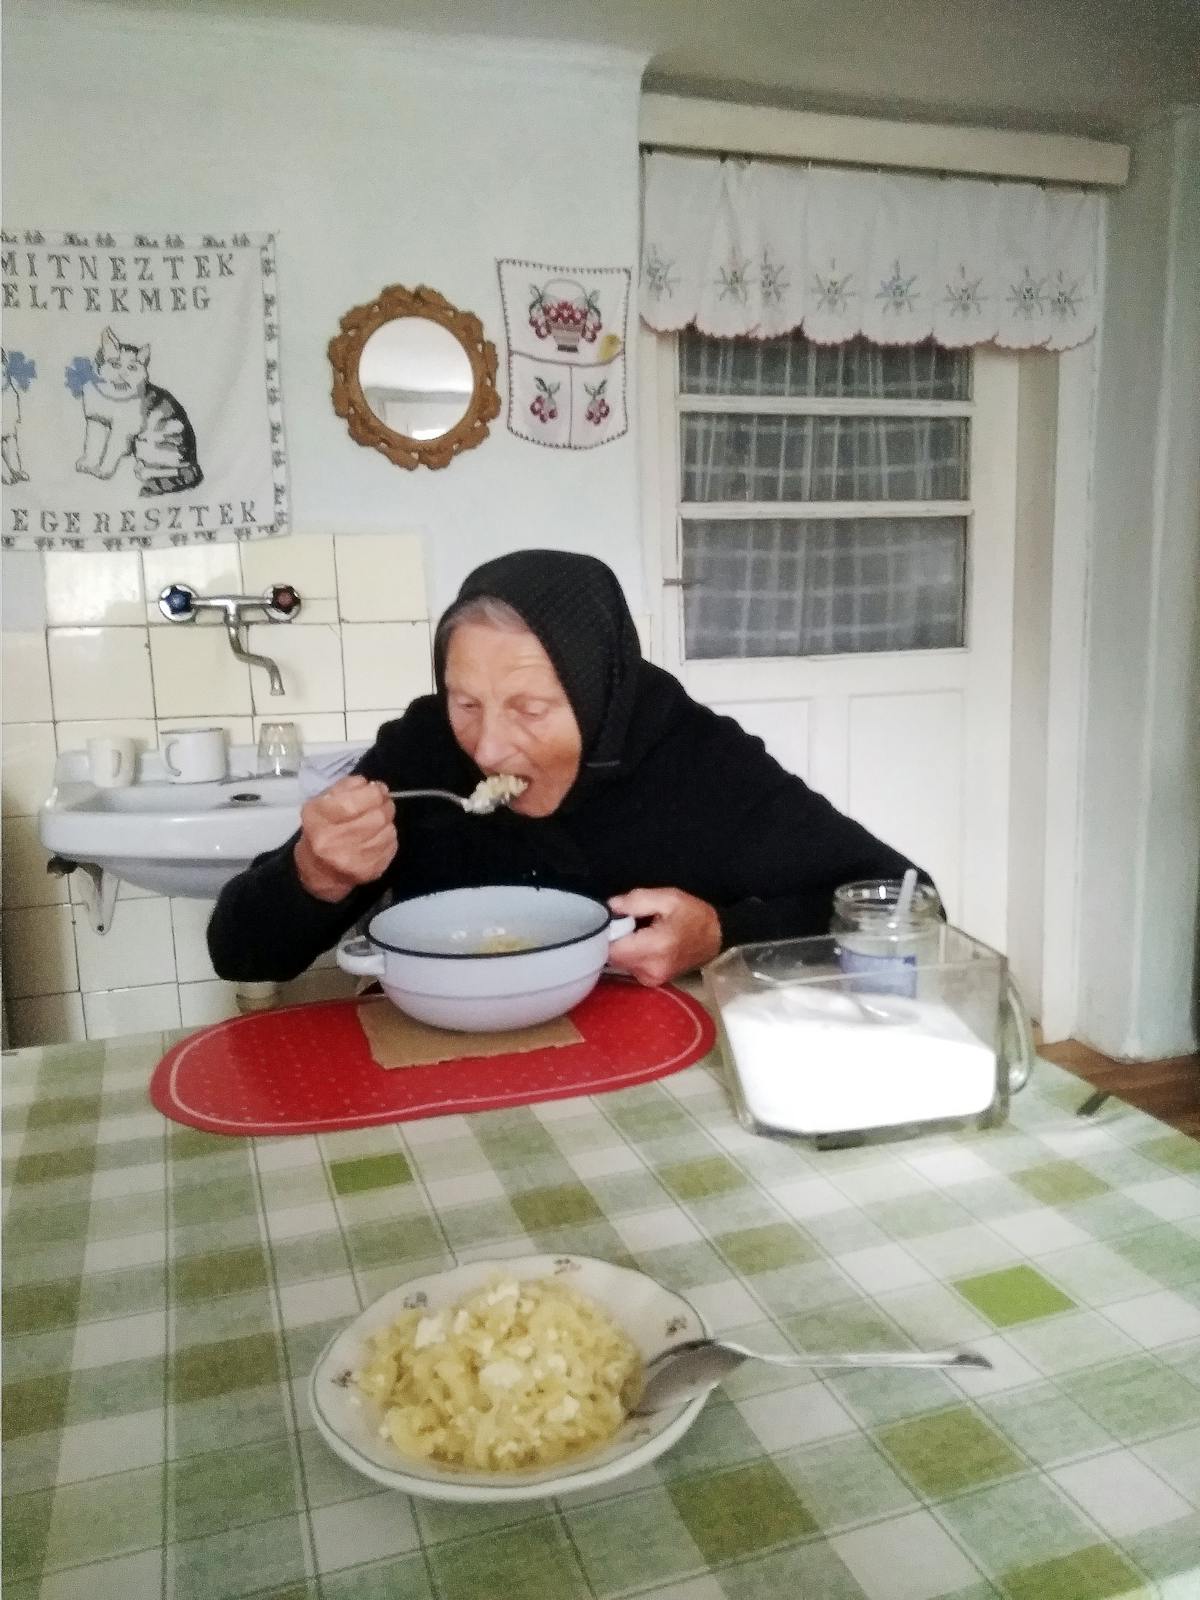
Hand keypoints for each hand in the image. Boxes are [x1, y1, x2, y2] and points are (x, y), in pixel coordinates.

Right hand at [294, 776, 396, 901]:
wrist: (320, 870)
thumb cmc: (322, 828)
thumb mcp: (323, 802)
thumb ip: (346, 787)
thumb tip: (371, 785)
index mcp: (318, 821)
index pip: (353, 803)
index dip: (372, 792)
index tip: (377, 788)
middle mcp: (334, 843)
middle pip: (376, 817)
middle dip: (384, 805)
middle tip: (383, 802)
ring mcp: (353, 861)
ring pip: (388, 831)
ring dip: (387, 821)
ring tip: (379, 819)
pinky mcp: (370, 871)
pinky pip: (391, 846)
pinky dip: (388, 837)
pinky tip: (378, 836)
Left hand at [605, 887, 721, 986]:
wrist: (717, 937)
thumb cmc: (693, 914)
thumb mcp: (668, 897)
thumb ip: (636, 900)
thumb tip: (610, 907)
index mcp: (655, 946)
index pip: (611, 948)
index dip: (605, 934)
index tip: (610, 920)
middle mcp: (651, 968)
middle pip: (612, 957)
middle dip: (613, 939)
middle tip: (624, 923)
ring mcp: (651, 979)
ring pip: (619, 963)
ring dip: (621, 947)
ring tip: (635, 933)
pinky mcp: (652, 982)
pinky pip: (629, 967)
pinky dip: (630, 955)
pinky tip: (641, 944)